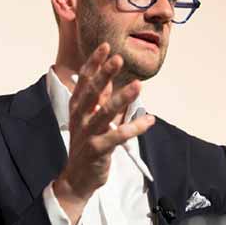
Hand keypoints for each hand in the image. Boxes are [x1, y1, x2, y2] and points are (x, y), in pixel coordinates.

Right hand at [51, 43, 155, 224]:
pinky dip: (134, 128)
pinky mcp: (97, 150)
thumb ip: (99, 97)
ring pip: (105, 114)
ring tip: (138, 85)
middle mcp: (80, 118)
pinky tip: (149, 120)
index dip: (94, 63)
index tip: (105, 46)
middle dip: (104, 75)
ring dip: (121, 98)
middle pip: (91, 93)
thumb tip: (107, 73)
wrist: (76, 178)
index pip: (84, 81)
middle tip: (118, 59)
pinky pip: (117, 137)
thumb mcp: (89, 116)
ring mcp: (87, 134)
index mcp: (77, 107)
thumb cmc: (86, 142)